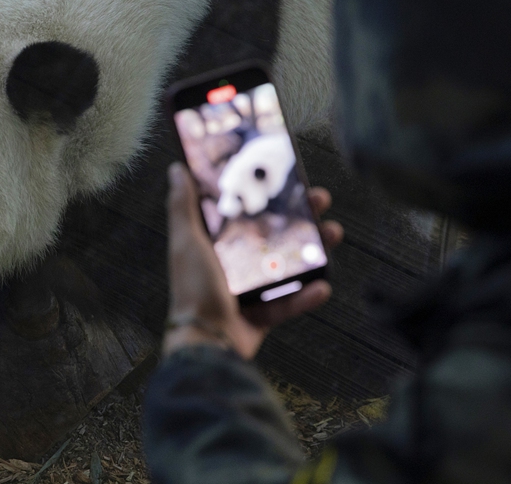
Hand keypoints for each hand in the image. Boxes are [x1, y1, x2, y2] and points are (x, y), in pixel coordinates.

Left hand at [162, 163, 343, 359]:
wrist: (205, 341)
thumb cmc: (193, 289)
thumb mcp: (186, 241)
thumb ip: (182, 207)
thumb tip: (177, 169)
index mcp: (214, 243)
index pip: (245, 211)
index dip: (266, 194)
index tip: (288, 178)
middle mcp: (232, 264)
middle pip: (273, 234)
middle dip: (300, 216)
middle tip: (320, 201)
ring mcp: (249, 290)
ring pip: (288, 265)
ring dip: (314, 250)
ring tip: (333, 234)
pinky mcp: (263, 315)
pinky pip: (289, 302)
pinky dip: (306, 296)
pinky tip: (322, 287)